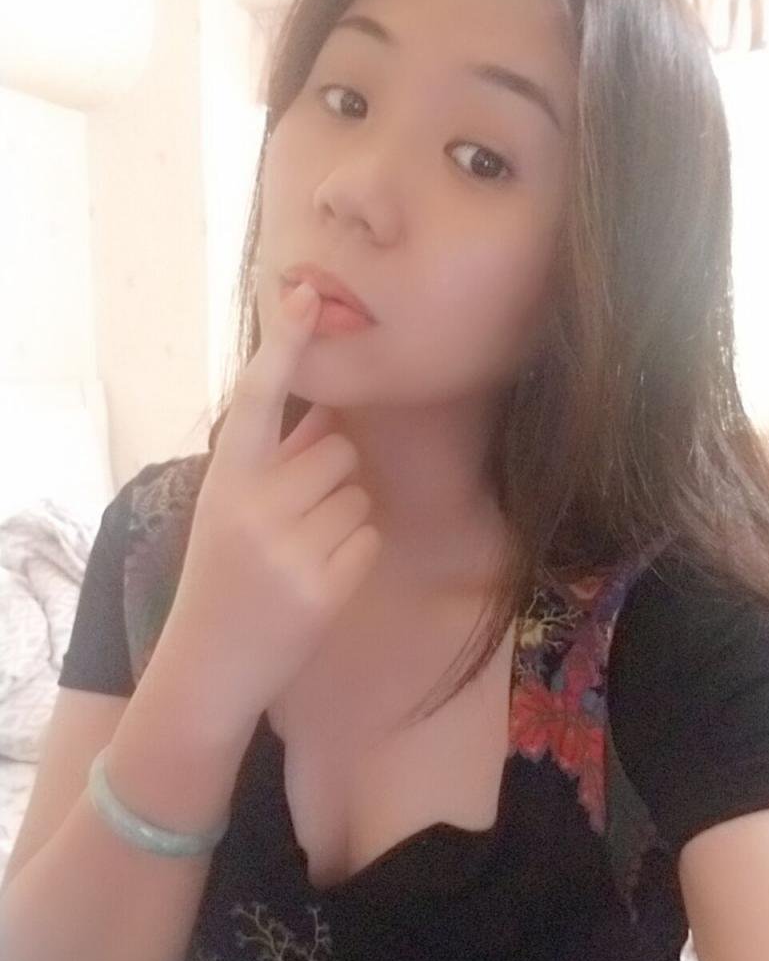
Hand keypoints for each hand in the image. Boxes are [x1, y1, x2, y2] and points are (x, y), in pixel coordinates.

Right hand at [161, 281, 381, 730]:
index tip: (303, 293)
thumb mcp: (227, 508)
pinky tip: (318, 579)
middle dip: (333, 472)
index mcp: (224, 479)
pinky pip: (369, 537)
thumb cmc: (221, 575)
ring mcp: (289, 549)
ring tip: (302, 550)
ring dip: (344, 514)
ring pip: (359, 492)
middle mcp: (253, 506)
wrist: (207, 667)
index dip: (282, 343)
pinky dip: (354, 553)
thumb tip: (325, 408)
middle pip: (339, 448)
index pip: (256, 397)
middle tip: (299, 515)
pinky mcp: (324, 587)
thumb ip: (273, 458)